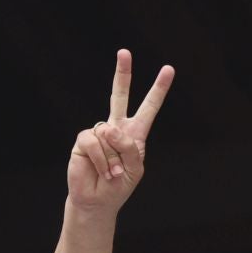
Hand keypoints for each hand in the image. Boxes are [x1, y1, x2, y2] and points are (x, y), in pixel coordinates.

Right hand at [66, 48, 174, 215]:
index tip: (168, 70)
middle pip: (118, 96)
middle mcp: (115, 128)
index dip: (158, 90)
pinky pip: (94, 142)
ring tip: (113, 173)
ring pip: (109, 133)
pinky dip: (101, 159)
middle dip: (122, 73)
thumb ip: (129, 147)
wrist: (97, 200)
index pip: (148, 108)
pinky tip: (102, 170)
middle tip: (124, 52)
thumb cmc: (119, 186)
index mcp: (134, 133)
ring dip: (113, 158)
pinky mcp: (83, 140)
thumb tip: (109, 128)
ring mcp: (98, 132)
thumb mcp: (135, 169)